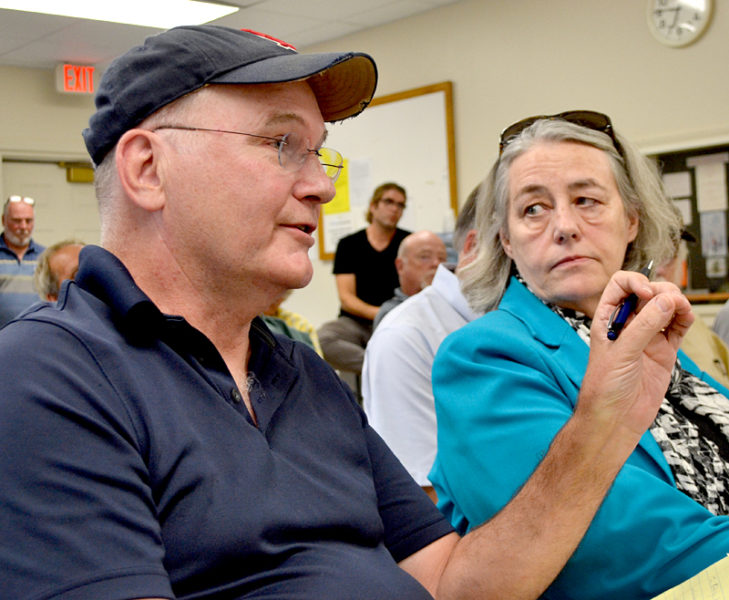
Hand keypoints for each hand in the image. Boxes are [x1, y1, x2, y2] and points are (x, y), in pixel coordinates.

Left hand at [579, 269, 693, 441]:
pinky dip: (685, 319)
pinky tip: (686, 319)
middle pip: (648, 292)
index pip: (621, 285)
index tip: (646, 294)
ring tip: (681, 310)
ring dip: (676, 302)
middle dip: (661, 291)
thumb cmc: (604, 386)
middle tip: (669, 304)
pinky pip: (678, 327)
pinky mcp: (664, 351)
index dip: (635, 283)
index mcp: (607, 318)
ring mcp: (647, 337)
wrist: (615, 418)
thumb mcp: (621, 353)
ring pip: (666, 307)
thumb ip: (644, 327)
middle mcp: (627, 324)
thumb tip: (665, 301)